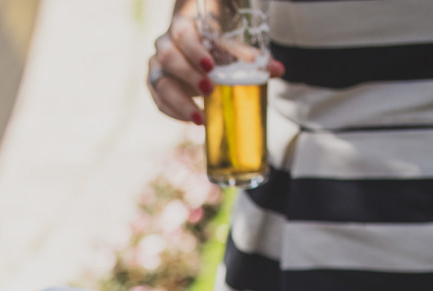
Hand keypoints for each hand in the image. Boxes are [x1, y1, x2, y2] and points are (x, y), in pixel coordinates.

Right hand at [147, 14, 284, 125]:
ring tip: (200, 117)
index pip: (183, 34)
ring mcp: (157, 66)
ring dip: (180, 101)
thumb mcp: (229, 48)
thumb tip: (277, 70)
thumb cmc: (212, 48)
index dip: (195, 50)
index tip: (211, 66)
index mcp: (182, 28)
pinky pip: (159, 100)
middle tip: (209, 89)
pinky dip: (175, 112)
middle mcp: (164, 45)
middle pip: (169, 58)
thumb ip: (248, 57)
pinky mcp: (155, 85)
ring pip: (160, 82)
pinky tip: (193, 120)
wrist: (191, 52)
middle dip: (188, 75)